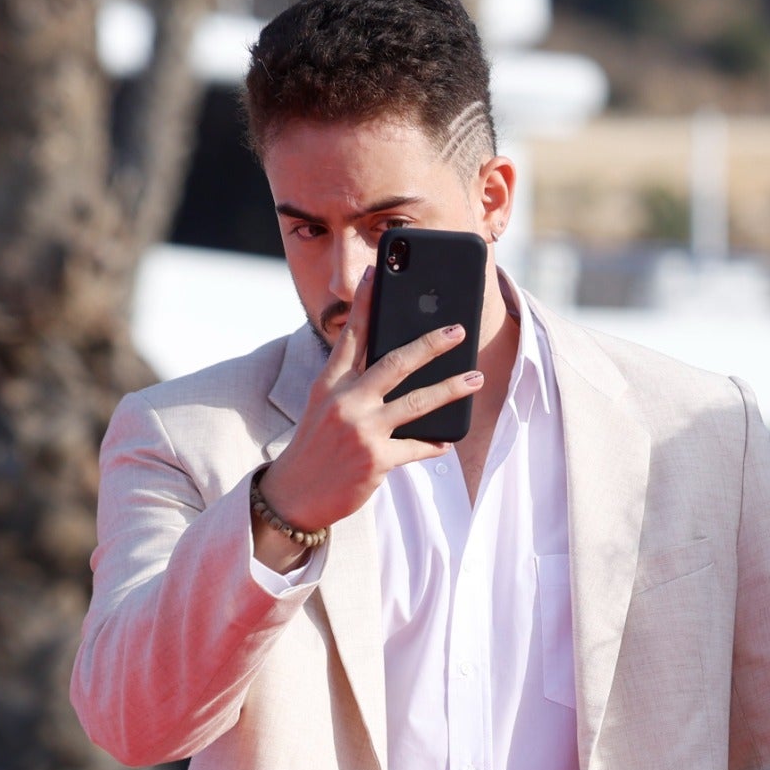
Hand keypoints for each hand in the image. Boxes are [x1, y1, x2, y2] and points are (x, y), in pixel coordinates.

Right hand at [254, 270, 481, 567]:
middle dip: (430, 344)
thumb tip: (396, 365)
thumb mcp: (323, 408)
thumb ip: (352, 384)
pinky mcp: (376, 460)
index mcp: (329, 384)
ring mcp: (361, 430)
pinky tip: (447, 440)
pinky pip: (416, 447)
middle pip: (395, 362)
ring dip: (451, 388)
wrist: (294, 495)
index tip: (375, 274)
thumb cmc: (316, 446)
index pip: (350, 336)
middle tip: (458, 330)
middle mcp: (345, 401)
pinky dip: (433, 443)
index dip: (364, 304)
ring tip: (475, 378)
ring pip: (416, 402)